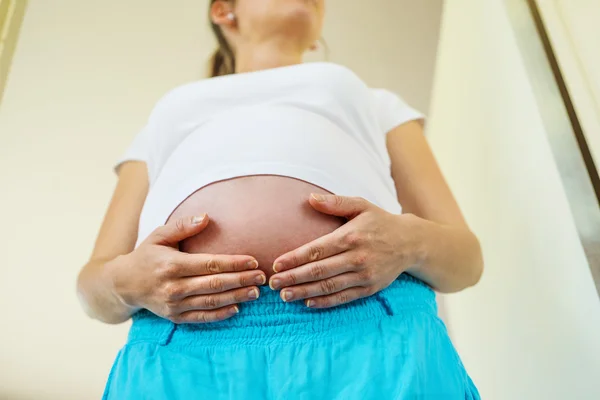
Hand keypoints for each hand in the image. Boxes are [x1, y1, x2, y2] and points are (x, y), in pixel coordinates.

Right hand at [108, 214, 266, 323]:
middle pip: (214, 284)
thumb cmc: (146, 256)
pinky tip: (237, 307)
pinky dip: (220, 314)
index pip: (209, 264)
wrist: (123, 284)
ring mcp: (173, 304)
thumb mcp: (158, 236)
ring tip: (255, 292)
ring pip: (211, 301)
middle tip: (262, 278)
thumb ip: (182, 227)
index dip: (233, 263)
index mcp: (171, 265)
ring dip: (236, 297)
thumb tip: (206, 217)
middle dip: (241, 280)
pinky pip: (201, 317)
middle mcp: (173, 286)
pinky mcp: (174, 317)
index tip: (253, 261)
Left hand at [268, 194, 420, 308]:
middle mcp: (357, 257)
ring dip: (304, 292)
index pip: (317, 250)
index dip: (294, 258)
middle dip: (293, 278)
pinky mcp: (370, 288)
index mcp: (351, 236)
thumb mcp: (361, 205)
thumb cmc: (380, 222)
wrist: (411, 243)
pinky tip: (308, 303)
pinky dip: (325, 302)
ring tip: (284, 296)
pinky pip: (344, 297)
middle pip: (319, 271)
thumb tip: (309, 199)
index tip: (276, 264)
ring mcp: (364, 275)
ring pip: (329, 287)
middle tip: (273, 283)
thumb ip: (335, 203)